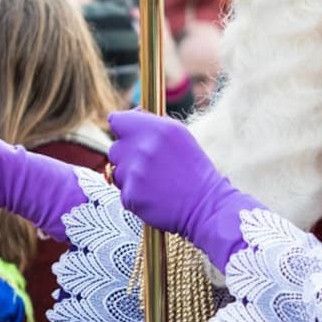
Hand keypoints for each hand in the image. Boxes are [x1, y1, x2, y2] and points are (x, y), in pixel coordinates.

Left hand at [108, 111, 260, 269]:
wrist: (206, 206)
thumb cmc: (194, 170)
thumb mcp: (179, 136)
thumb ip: (153, 124)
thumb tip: (132, 115)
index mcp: (157, 129)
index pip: (117, 120)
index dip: (123, 129)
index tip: (130, 137)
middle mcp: (143, 147)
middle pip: (115, 148)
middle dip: (127, 157)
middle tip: (149, 167)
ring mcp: (134, 172)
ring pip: (116, 171)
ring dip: (129, 177)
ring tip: (154, 183)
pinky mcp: (130, 195)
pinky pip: (123, 192)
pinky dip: (135, 195)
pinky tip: (154, 196)